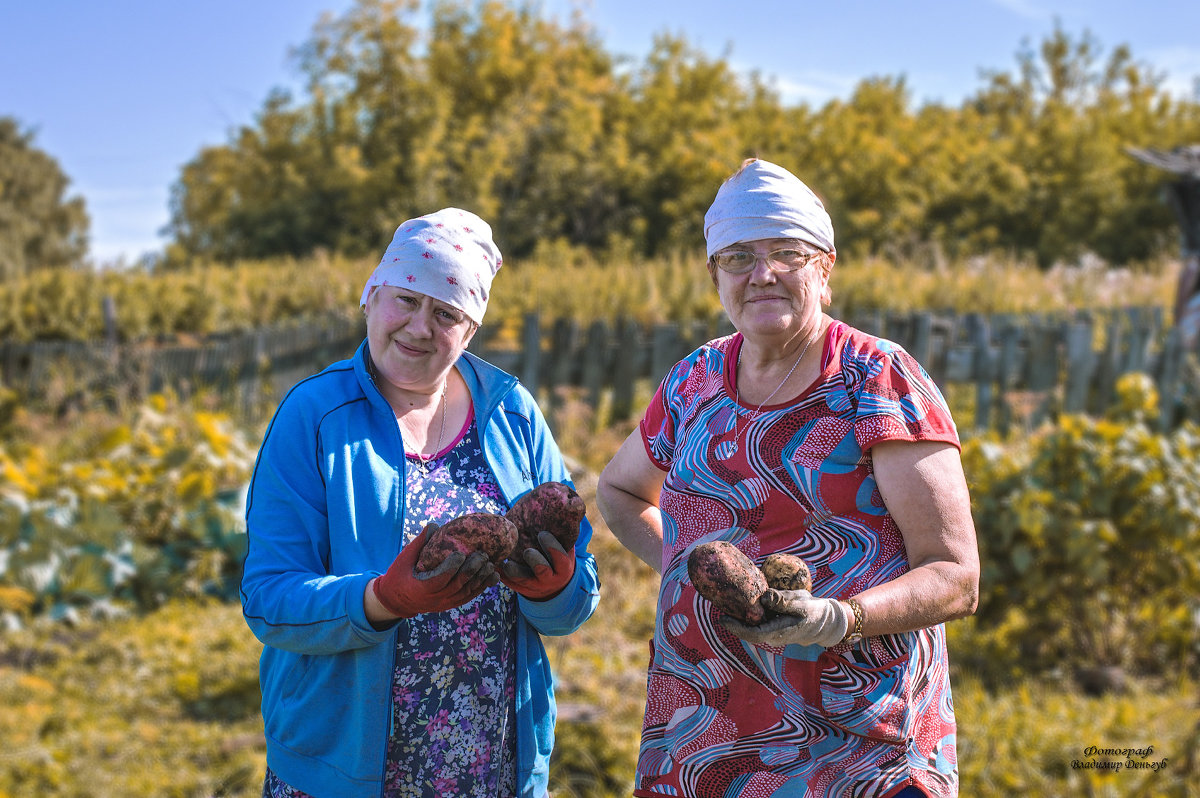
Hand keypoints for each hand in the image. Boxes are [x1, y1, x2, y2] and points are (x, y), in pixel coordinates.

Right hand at [371, 525, 498, 617]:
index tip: (461, 554)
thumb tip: (435, 525)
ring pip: (466, 592)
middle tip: (482, 555)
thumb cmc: (399, 575)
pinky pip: (469, 597)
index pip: (439, 579)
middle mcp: (435, 599)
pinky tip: (493, 577)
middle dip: (472, 570)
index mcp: (421, 588)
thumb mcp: (404, 558)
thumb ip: (420, 543)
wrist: (397, 601)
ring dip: (480, 579)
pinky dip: (482, 587)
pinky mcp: (451, 604)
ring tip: (491, 564)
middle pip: (457, 585)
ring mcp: (444, 603)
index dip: (451, 567)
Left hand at [499, 531, 575, 600]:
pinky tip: (494, 564)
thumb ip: (565, 532)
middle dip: (534, 559)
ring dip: (513, 570)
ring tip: (506, 561)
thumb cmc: (557, 558)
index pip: (560, 557)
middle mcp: (550, 579)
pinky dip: (501, 574)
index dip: (551, 546)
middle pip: (542, 571)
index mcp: (563, 568)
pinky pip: (509, 583)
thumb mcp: (566, 549)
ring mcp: (535, 586)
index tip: (542, 533)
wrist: (553, 585)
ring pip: (522, 580)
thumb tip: (569, 501)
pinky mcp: (521, 588)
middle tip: (527, 550)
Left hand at [719, 589, 850, 647]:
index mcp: (779, 632)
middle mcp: (773, 637)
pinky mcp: (772, 628)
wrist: (823, 621)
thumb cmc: (812, 610)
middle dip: (732, 622)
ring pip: (751, 628)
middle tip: (718, 606)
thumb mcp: (801, 602)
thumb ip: (783, 601)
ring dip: (738, 618)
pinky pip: (756, 624)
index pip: (753, 634)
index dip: (736, 628)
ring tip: (724, 603)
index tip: (722, 619)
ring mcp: (772, 634)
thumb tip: (764, 598)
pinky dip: (747, 615)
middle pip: (748, 631)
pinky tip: (739, 604)